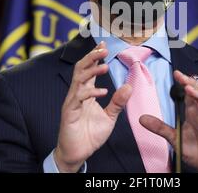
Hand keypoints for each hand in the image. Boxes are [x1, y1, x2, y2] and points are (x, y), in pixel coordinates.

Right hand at [54, 41, 132, 171]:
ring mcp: (72, 102)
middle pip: (80, 68)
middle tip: (103, 49)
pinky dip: (90, 92)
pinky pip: (78, 97)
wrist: (78, 153)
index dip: (95, 56)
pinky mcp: (69, 112)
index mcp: (86, 92)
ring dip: (91, 70)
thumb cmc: (90, 134)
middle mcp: (77, 93)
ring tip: (105, 66)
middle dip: (91, 57)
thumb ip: (118, 102)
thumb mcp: (109, 117)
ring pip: (78, 79)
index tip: (103, 45)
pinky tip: (103, 92)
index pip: (89, 69)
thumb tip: (128, 86)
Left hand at [140, 70, 197, 172]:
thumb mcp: (173, 137)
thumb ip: (159, 127)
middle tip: (181, 77)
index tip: (176, 73)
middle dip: (191, 83)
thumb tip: (141, 118)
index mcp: (192, 113)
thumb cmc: (195, 150)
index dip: (184, 82)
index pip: (189, 93)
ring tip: (189, 89)